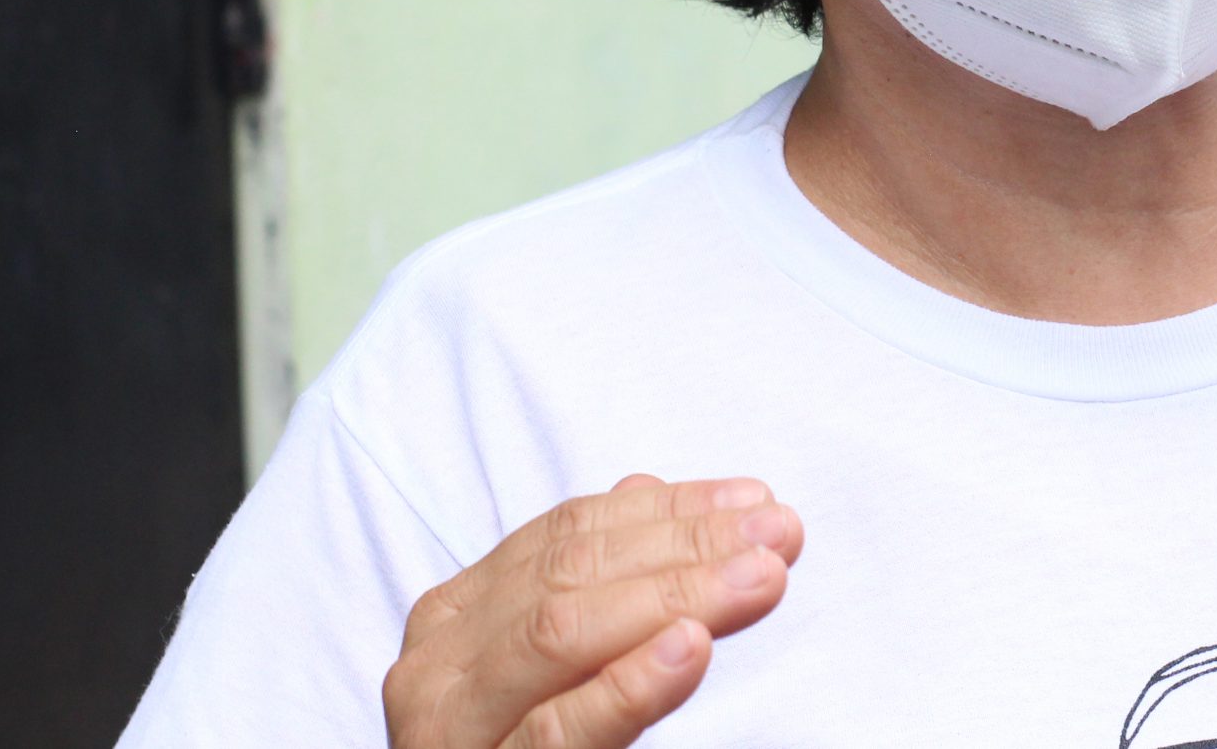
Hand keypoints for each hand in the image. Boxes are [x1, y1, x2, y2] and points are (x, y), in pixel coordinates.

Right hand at [384, 474, 802, 747]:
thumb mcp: (556, 666)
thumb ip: (594, 586)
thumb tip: (644, 492)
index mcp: (457, 620)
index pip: (567, 536)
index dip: (668, 510)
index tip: (756, 500)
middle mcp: (438, 668)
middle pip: (569, 577)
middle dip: (685, 545)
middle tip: (779, 533)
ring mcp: (451, 732)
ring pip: (561, 637)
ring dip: (675, 595)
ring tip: (760, 578)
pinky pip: (556, 732)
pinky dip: (626, 685)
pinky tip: (689, 651)